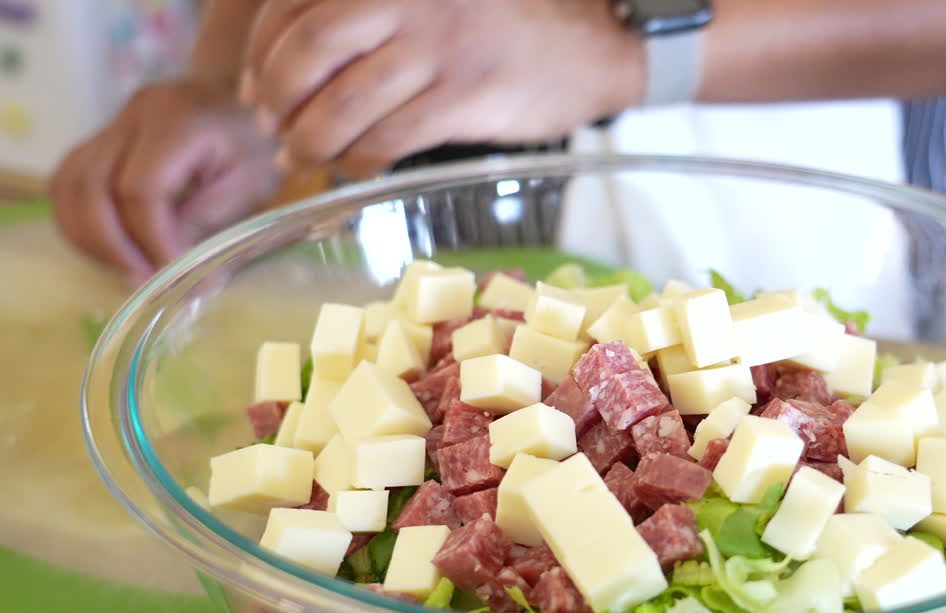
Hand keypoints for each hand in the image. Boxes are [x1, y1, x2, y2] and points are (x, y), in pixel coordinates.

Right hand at [51, 79, 280, 284]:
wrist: (242, 96)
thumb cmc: (256, 140)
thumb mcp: (253, 182)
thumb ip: (212, 222)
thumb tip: (186, 280)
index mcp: (176, 122)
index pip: (140, 189)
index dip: (152, 240)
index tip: (176, 277)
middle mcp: (132, 116)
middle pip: (89, 186)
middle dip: (112, 245)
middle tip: (144, 283)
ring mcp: (110, 125)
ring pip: (68, 186)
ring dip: (90, 238)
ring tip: (129, 270)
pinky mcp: (101, 141)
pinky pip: (70, 184)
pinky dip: (83, 224)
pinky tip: (115, 249)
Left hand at [240, 0, 643, 177]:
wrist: (594, 47)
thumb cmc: (505, 24)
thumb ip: (373, 15)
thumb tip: (291, 62)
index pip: (295, 4)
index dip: (262, 52)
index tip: (254, 88)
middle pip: (308, 50)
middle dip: (279, 98)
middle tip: (274, 128)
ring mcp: (439, 44)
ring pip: (343, 102)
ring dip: (311, 140)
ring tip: (303, 158)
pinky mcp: (466, 94)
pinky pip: (389, 137)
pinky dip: (360, 160)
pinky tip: (357, 167)